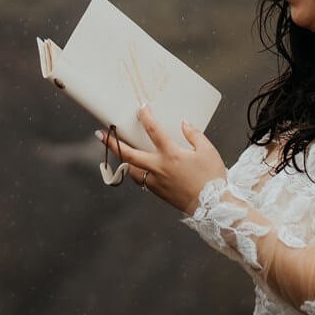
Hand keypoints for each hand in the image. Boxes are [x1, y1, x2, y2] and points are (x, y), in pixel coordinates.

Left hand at [103, 105, 226, 213]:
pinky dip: (137, 171)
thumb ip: (194, 134)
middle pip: (128, 154)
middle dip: (112, 143)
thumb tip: (183, 123)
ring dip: (124, 159)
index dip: (146, 117)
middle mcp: (159, 168)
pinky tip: (140, 167)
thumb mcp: (208, 151)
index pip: (154, 131)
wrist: (214, 207)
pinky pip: (141, 180)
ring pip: (131, 170)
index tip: (141, 107)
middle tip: (100, 134)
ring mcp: (156, 182)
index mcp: (171, 155)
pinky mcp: (158, 192)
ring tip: (121, 151)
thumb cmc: (212, 177)